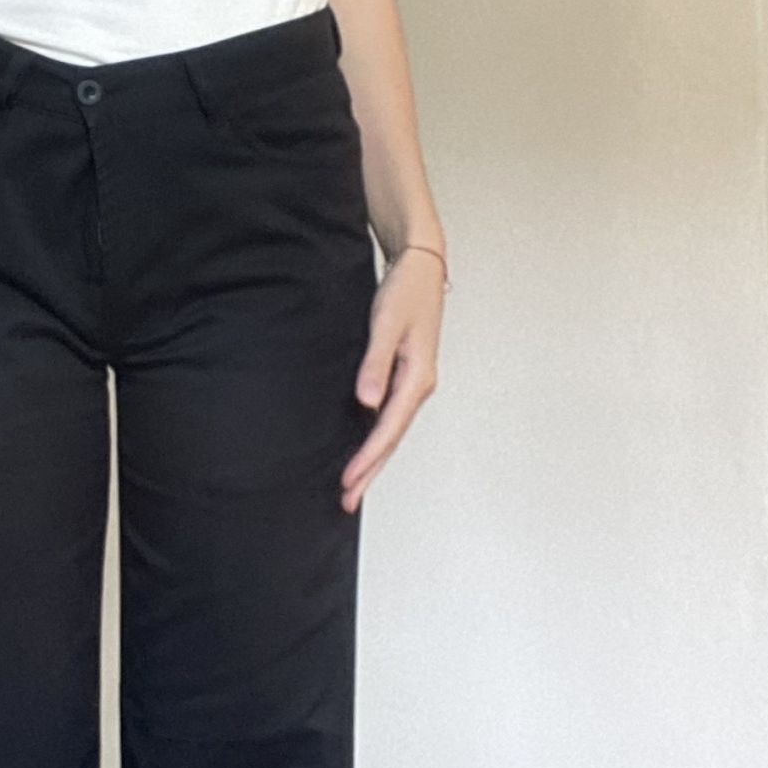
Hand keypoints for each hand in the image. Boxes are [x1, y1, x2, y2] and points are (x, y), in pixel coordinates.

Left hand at [340, 247, 444, 512]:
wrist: (420, 267)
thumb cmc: (405, 292)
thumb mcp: (387, 324)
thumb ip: (375, 363)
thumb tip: (366, 402)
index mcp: (417, 378)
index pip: (389, 428)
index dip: (368, 457)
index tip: (348, 481)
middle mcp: (418, 385)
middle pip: (392, 438)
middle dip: (371, 471)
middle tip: (347, 500)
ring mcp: (413, 382)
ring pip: (391, 430)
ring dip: (373, 457)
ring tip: (353, 485)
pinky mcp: (404, 374)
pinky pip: (390, 415)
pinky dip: (376, 435)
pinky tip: (363, 446)